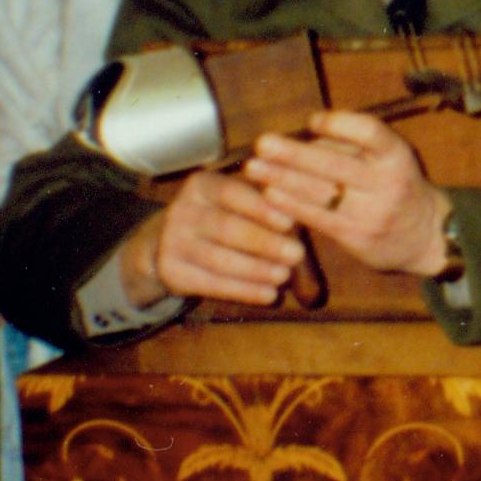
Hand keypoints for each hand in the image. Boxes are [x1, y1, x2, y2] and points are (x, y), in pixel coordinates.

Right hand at [124, 165, 303, 308]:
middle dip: (264, 243)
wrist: (168, 243)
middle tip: (296, 254)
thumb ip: (278, 218)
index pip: (232, 192)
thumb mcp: (245, 210)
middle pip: (225, 228)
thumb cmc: (226, 221)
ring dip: (255, 269)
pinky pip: (209, 284)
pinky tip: (269, 296)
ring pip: (217, 259)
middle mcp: (181, 209)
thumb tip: (312, 221)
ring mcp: (171, 241)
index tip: (291, 221)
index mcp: (202, 185)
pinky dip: (242, 291)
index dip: (261, 208)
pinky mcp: (170, 271)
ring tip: (283, 276)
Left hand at [243, 109, 450, 278]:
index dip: (339, 124)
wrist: (427, 237)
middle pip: (336, 165)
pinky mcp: (357, 238)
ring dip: (282, 179)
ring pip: (321, 193)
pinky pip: (319, 218)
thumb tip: (302, 136)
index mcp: (396, 155)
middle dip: (294, 154)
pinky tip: (270, 194)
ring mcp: (372, 213)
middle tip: (262, 143)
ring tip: (254, 168)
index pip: (370, 132)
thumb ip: (350, 146)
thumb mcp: (387, 158)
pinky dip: (291, 205)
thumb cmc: (396, 186)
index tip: (312, 121)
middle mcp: (388, 183)